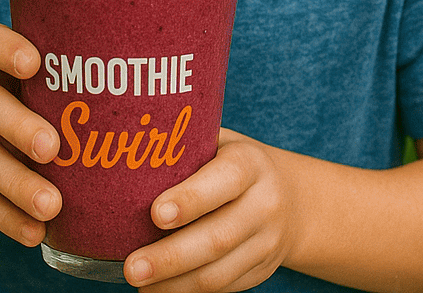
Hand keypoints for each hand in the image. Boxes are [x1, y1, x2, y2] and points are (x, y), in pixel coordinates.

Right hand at [0, 22, 61, 246]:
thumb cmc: (25, 97)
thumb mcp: (34, 76)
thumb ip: (67, 71)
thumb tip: (145, 75)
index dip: (6, 50)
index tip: (34, 62)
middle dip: (18, 126)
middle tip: (52, 148)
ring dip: (16, 184)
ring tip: (51, 206)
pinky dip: (7, 218)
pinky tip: (35, 232)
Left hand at [124, 129, 297, 291]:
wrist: (292, 198)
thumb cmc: (234, 163)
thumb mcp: (220, 143)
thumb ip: (187, 146)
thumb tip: (130, 145)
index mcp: (251, 163)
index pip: (224, 180)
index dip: (191, 198)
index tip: (155, 213)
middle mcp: (265, 204)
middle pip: (218, 237)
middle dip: (171, 257)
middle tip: (132, 267)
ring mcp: (267, 242)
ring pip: (219, 272)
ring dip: (175, 284)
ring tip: (138, 282)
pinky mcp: (262, 271)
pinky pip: (224, 287)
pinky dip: (188, 292)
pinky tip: (160, 289)